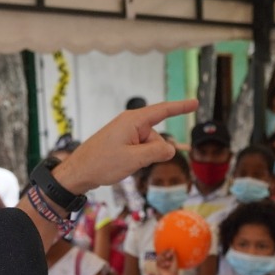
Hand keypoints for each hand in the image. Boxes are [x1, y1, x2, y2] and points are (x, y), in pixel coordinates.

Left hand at [55, 100, 198, 194]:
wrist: (78, 172)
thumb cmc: (102, 163)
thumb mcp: (134, 159)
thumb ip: (157, 152)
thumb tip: (171, 149)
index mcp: (133, 121)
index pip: (163, 111)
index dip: (181, 107)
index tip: (195, 103)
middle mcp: (130, 123)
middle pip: (156, 136)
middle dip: (153, 152)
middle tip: (131, 161)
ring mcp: (125, 132)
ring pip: (149, 146)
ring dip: (142, 158)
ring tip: (122, 163)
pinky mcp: (122, 141)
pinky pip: (139, 149)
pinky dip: (136, 159)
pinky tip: (122, 164)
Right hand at [155, 249, 179, 274]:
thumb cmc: (174, 270)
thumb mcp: (175, 261)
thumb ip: (174, 254)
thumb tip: (173, 248)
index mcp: (169, 258)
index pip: (166, 251)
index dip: (168, 250)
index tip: (172, 249)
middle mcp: (164, 260)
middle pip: (162, 253)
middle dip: (166, 253)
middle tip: (169, 255)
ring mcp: (160, 262)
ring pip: (160, 256)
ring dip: (164, 259)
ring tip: (169, 263)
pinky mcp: (157, 265)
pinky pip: (158, 260)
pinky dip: (163, 263)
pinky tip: (166, 266)